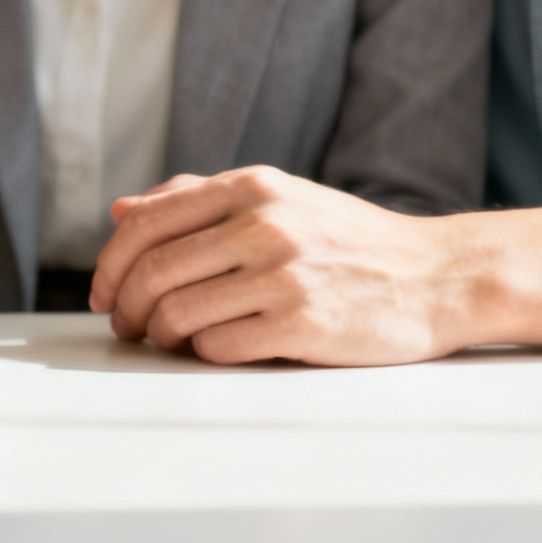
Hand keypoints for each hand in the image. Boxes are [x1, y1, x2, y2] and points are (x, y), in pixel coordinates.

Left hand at [87, 167, 484, 365]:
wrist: (438, 276)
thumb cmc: (349, 241)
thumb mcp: (279, 199)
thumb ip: (197, 199)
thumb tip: (121, 211)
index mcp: (251, 187)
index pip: (147, 224)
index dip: (109, 264)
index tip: (103, 293)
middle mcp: (264, 223)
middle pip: (153, 271)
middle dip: (125, 306)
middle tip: (126, 326)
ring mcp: (284, 273)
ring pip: (178, 313)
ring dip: (160, 336)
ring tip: (167, 341)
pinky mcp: (304, 323)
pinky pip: (219, 347)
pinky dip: (204, 354)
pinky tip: (216, 349)